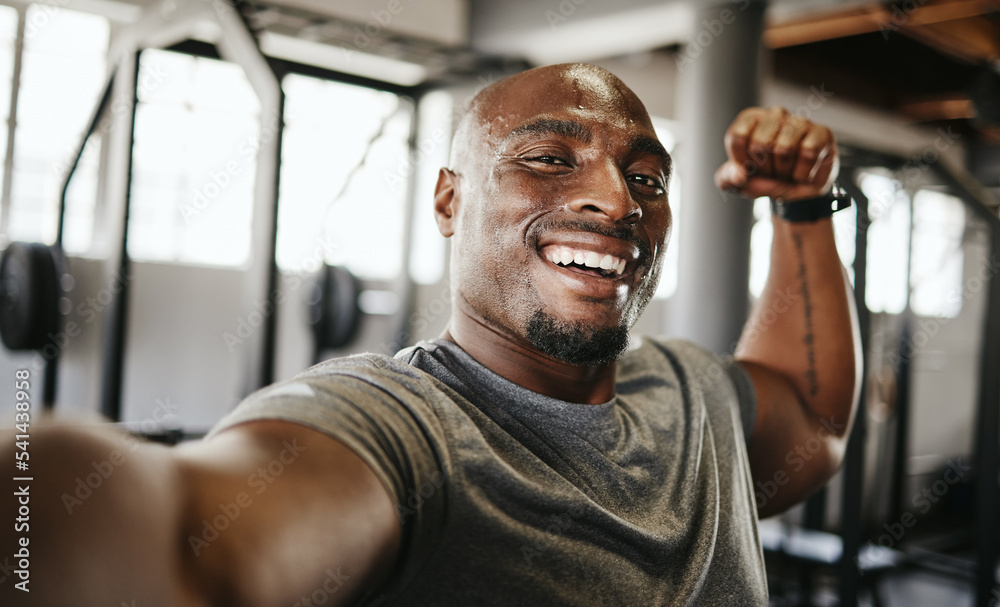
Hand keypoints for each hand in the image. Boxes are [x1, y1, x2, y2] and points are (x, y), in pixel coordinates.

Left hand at [714, 106, 837, 201]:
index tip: (750, 167)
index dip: (742, 160)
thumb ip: (729, 179)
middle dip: (764, 169)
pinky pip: (808, 154)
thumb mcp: (741, 182)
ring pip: (784, 149)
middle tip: (772, 171)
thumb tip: (738, 175)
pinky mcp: (822, 132)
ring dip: (784, 172)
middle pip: (760, 143)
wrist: (798, 190)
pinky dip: (803, 173)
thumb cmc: (767, 178)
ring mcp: (800, 121)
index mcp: (751, 119)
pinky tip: (803, 171)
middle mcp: (775, 114)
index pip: (737, 136)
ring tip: (787, 171)